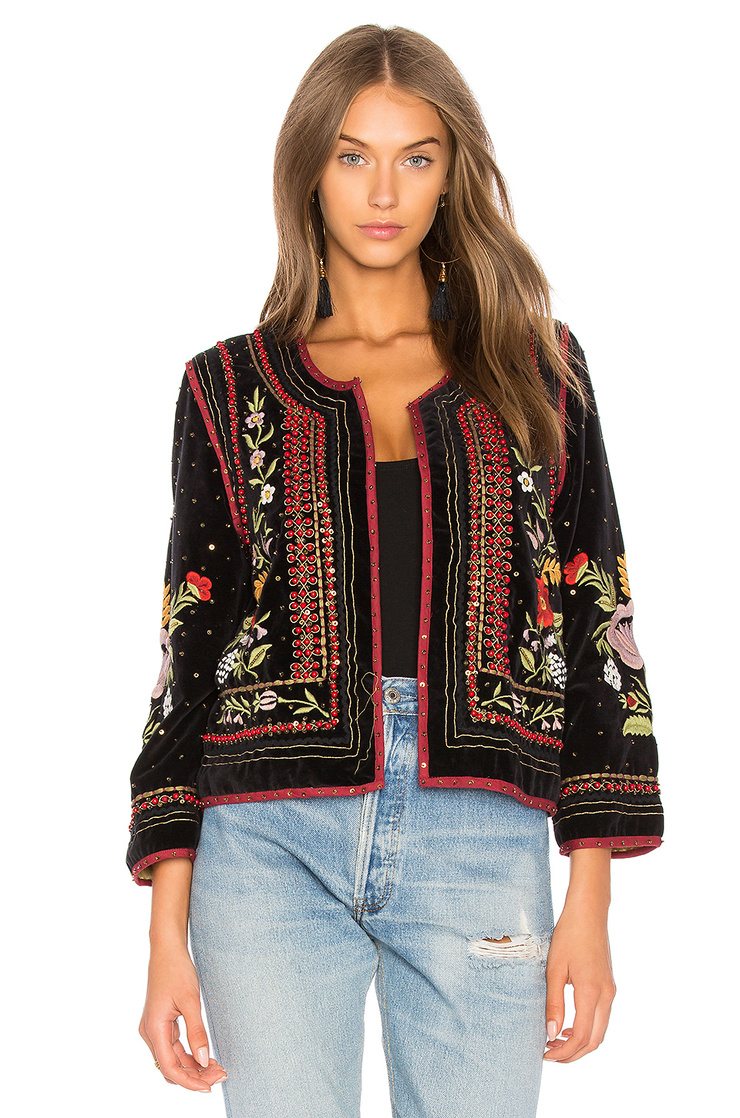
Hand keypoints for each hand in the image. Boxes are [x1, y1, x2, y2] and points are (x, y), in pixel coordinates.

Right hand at [139, 943, 227, 1091]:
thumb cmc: (177, 970)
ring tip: (217, 1068)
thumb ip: (197, 1032)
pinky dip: (188, 1054)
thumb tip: (205, 1060)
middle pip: (171, 1066)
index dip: (189, 1081)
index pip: (170, 1067)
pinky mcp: (160, 1024)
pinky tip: (205, 1056)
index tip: (209, 1086)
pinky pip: (173, 1047)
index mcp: (154, 1029)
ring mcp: (153, 1028)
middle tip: (220, 1075)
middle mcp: (150, 1032)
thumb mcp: (191, 1001)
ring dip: (193, 1066)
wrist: (167, 950)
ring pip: (172, 1058)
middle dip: (194, 1075)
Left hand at [543, 902, 616, 1062]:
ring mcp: (610, 991)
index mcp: (592, 992)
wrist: (589, 912)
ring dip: (580, 1042)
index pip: (581, 1036)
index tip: (545, 1053)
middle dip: (573, 1053)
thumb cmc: (569, 935)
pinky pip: (601, 1017)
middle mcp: (606, 995)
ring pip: (600, 1031)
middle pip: (594, 1040)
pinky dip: (586, 1028)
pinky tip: (568, 1025)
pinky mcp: (609, 985)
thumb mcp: (554, 968)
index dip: (564, 1051)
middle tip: (549, 1054)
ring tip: (555, 1041)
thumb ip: (554, 1003)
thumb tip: (552, 1034)